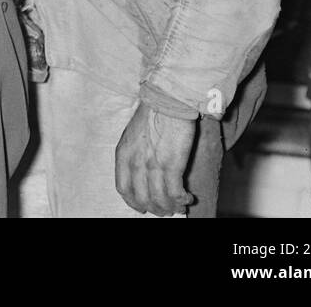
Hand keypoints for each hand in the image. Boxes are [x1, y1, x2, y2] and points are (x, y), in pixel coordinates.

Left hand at [114, 101, 197, 215]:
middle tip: (166, 209)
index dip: (134, 202)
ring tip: (179, 206)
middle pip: (141, 199)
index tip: (143, 206)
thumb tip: (144, 173)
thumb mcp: (133, 135)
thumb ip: (135, 155)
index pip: (123, 189)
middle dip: (155, 208)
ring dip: (170, 207)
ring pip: (159, 200)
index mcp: (123, 154)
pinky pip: (175, 193)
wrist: (167, 101)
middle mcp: (135, 163)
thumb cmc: (153, 115)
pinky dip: (181, 201)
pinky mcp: (172, 165)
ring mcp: (153, 165)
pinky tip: (187, 198)